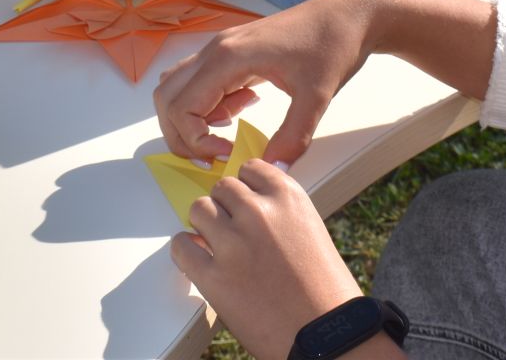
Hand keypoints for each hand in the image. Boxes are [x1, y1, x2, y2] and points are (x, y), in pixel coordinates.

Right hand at [156, 0, 379, 163]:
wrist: (349, 15)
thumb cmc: (332, 46)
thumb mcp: (316, 97)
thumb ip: (293, 137)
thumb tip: (273, 171)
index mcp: (229, 57)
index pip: (181, 107)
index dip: (194, 140)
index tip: (226, 154)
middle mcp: (216, 49)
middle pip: (167, 97)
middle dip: (181, 134)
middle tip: (214, 154)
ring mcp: (222, 47)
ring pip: (178, 86)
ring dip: (191, 117)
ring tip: (227, 131)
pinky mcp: (232, 50)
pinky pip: (200, 80)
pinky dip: (208, 102)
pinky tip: (243, 106)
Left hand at [171, 160, 363, 359]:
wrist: (325, 335)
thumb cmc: (324, 290)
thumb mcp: (310, 231)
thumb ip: (281, 212)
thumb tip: (252, 203)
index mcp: (288, 197)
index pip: (249, 169)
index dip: (246, 189)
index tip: (246, 205)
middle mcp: (258, 212)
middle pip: (222, 188)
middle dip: (226, 208)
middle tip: (233, 231)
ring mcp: (233, 243)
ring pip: (199, 209)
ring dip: (205, 225)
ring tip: (216, 245)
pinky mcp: (213, 276)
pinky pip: (180, 247)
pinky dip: (185, 251)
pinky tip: (198, 261)